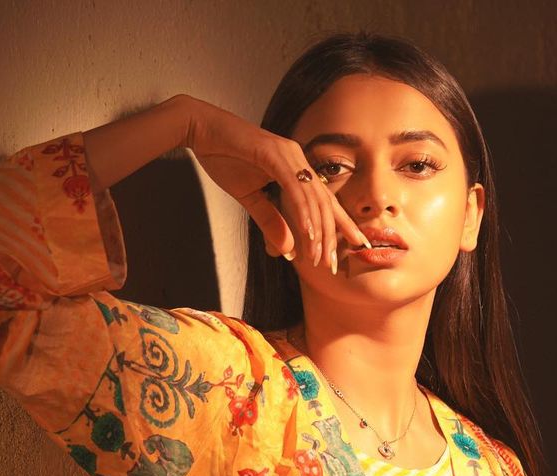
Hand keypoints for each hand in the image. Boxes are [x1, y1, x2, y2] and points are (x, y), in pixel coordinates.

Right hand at [182, 96, 370, 270]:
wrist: (200, 129)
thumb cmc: (223, 157)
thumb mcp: (250, 197)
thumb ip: (270, 221)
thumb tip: (288, 250)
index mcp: (296, 168)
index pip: (325, 200)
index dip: (342, 224)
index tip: (357, 245)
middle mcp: (298, 159)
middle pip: (325, 202)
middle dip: (333, 236)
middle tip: (333, 264)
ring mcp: (288, 154)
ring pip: (312, 199)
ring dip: (316, 231)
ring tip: (318, 258)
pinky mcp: (274, 154)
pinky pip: (294, 188)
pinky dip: (302, 212)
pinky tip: (307, 233)